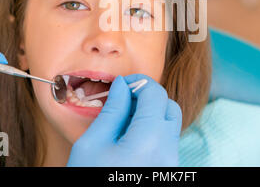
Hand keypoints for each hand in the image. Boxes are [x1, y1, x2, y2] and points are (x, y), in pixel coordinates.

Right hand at [67, 73, 181, 166]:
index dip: (137, 82)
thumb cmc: (89, 179)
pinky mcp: (168, 172)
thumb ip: (112, 110)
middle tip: (123, 99)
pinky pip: (167, 141)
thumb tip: (121, 86)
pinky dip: (153, 130)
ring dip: (152, 113)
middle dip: (148, 96)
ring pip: (170, 124)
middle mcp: (167, 152)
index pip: (155, 94)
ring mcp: (170, 164)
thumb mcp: (92, 143)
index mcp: (149, 141)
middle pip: (169, 106)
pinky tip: (130, 136)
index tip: (120, 84)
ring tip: (124, 119)